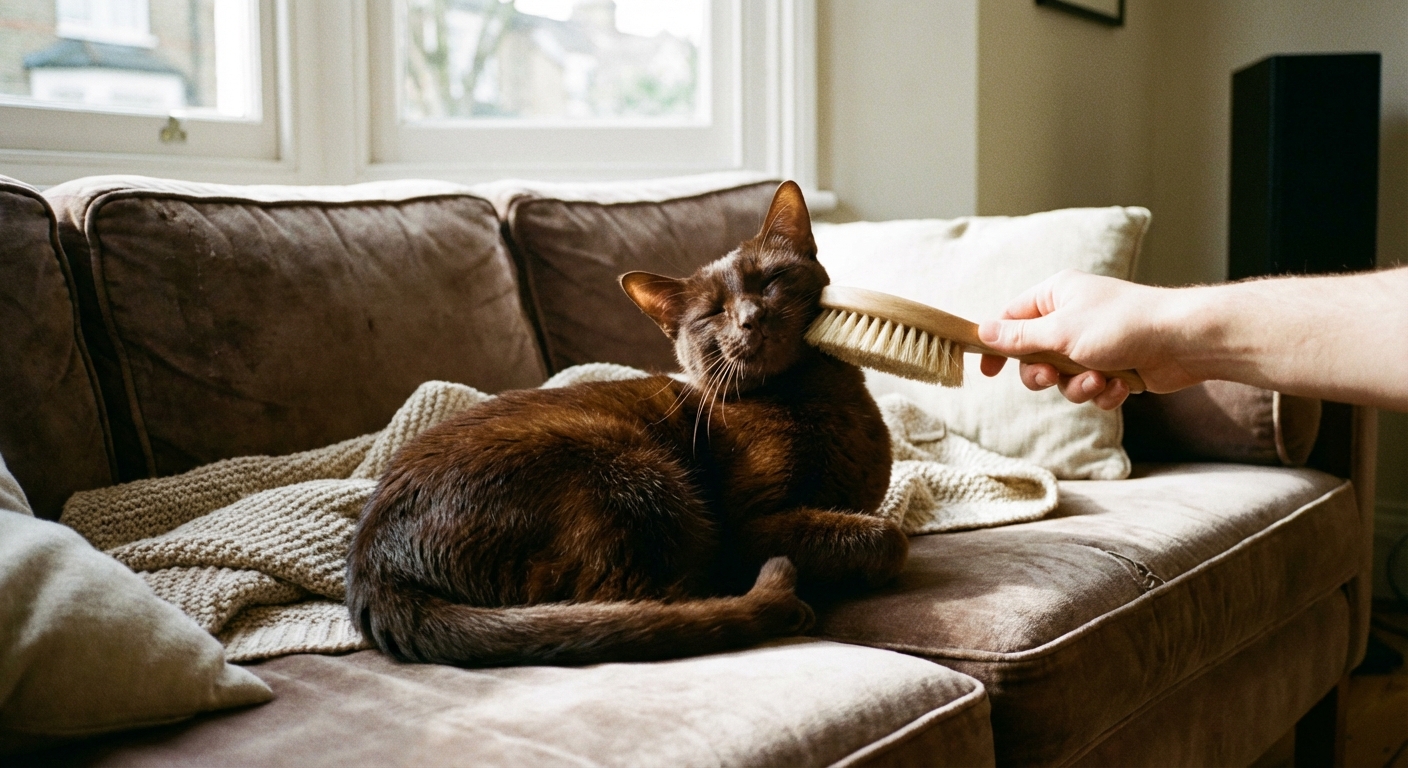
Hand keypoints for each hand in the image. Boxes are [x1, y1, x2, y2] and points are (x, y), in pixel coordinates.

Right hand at [975, 270, 1201, 408]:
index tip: (988, 371)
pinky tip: (1120, 385)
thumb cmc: (1122, 325)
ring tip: (1099, 380)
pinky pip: (1091, 388)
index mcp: (1056, 296)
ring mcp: (1093, 344)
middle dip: (1043, 374)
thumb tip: (982, 331)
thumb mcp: (1061, 331)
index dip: (997, 345)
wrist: (1183, 341)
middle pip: (1034, 356)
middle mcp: (1072, 318)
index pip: (1012, 318)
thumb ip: (1019, 336)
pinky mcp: (1114, 366)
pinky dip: (1103, 392)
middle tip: (1051, 377)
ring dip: (1078, 386)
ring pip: (1063, 378)